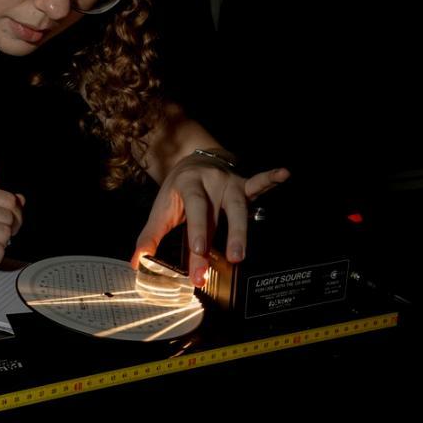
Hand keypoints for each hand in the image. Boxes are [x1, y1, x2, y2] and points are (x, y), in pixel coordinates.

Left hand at [130, 154, 289, 286]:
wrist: (191, 160)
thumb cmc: (177, 191)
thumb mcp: (161, 208)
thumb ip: (150, 236)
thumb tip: (136, 262)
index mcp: (188, 185)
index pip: (195, 208)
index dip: (198, 229)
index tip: (199, 251)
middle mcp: (211, 181)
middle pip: (220, 211)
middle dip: (223, 238)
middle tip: (228, 261)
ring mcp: (229, 182)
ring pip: (239, 206)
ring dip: (242, 231)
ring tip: (241, 254)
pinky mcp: (243, 184)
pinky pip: (259, 182)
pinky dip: (271, 179)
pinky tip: (285, 173)